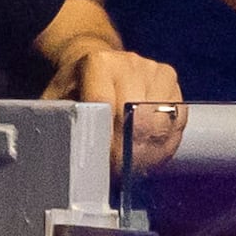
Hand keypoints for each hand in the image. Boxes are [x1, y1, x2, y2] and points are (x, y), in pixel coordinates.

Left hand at [49, 38, 188, 163]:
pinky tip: (152, 154)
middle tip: (122, 172)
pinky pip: (178, 119)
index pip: (109, 109)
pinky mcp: (172, 81)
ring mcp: (154, 70)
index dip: (109, 142)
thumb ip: (60, 122)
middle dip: (132, 151)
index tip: (107, 165)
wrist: (97, 67)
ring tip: (136, 166)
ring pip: (163, 122)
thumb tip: (63, 152)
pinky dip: (167, 142)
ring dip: (151, 151)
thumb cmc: (74, 90)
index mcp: (99, 64)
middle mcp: (130, 62)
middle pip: (140, 118)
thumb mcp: (56, 102)